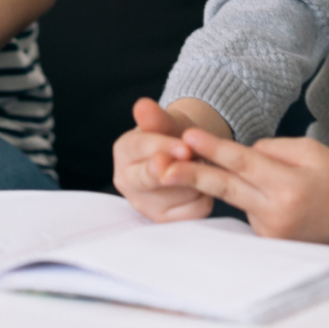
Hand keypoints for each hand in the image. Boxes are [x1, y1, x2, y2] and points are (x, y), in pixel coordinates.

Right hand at [113, 97, 232, 222]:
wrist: (183, 156)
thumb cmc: (172, 136)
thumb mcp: (167, 121)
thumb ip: (156, 117)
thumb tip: (142, 106)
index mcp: (124, 151)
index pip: (139, 148)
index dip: (163, 147)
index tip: (185, 148)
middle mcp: (127, 181)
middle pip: (147, 179)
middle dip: (169, 171)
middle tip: (187, 162)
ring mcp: (145, 205)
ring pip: (180, 194)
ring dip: (197, 178)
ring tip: (196, 165)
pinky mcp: (166, 221)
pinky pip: (195, 210)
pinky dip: (204, 196)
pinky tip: (200, 185)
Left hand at [160, 131, 328, 245]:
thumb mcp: (308, 150)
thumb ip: (269, 150)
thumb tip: (237, 154)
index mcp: (289, 187)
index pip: (242, 163)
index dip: (213, 148)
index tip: (188, 135)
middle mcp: (278, 213)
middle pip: (226, 187)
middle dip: (190, 175)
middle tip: (160, 166)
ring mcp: (273, 233)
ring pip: (238, 197)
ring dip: (228, 180)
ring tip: (244, 171)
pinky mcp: (270, 242)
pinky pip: (249, 210)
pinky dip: (250, 197)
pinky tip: (275, 197)